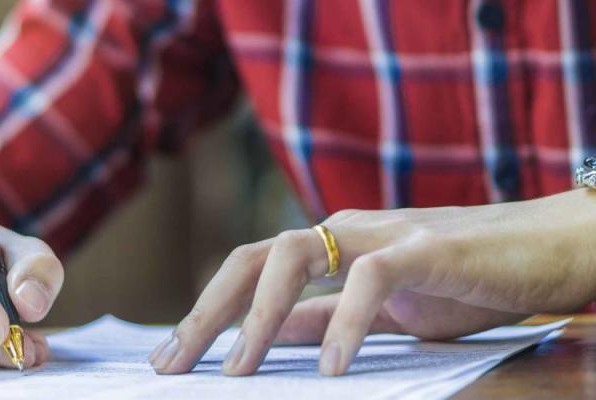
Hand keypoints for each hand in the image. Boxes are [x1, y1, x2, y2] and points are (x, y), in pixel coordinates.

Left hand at [150, 189, 595, 375]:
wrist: (549, 247)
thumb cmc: (464, 279)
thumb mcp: (380, 309)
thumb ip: (325, 316)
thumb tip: (271, 338)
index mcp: (329, 246)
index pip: (248, 272)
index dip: (205, 311)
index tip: (169, 357)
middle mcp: (344, 232)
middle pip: (252, 258)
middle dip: (207, 312)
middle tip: (173, 364)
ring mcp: (383, 234)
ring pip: (294, 255)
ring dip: (259, 316)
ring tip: (238, 371)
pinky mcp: (428, 248)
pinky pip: (370, 278)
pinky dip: (346, 322)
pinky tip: (334, 369)